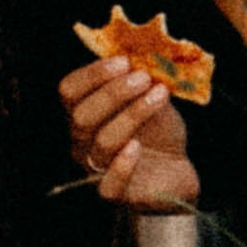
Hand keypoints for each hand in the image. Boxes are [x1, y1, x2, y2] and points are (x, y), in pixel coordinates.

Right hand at [59, 57, 197, 209]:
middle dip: (113, 93)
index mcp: (85, 112)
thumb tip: (145, 54)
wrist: (177, 171)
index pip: (69, 91)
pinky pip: (108, 185)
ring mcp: (96, 168)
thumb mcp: (154, 99)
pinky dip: (122, 166)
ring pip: (101, 142)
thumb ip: (145, 80)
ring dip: (132, 114)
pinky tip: (137, 147)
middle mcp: (82, 141)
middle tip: (143, 77)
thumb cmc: (159, 132)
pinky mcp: (115, 193)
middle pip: (82, 116)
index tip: (124, 61)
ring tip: (159, 96)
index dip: (92, 74)